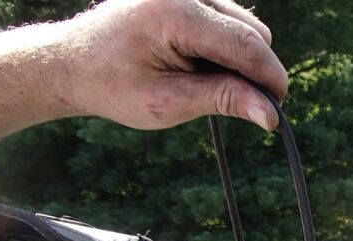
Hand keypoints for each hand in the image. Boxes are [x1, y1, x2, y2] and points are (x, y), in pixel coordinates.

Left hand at [60, 0, 287, 130]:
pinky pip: (229, 20)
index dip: (269, 78)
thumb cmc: (114, 86)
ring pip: (245, 25)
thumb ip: (223, 100)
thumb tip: (272, 115)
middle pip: (252, 32)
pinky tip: (197, 65)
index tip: (277, 112)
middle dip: (254, 71)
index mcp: (174, 12)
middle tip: (230, 105)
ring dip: (239, 60)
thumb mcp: (168, 102)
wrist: (74, 62)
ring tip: (201, 82)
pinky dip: (226, 48)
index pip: (245, 43)